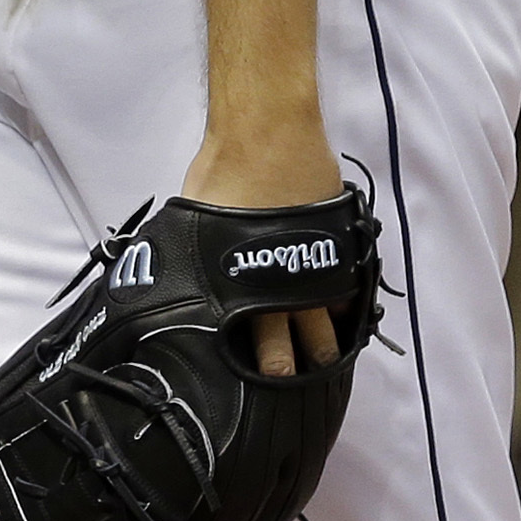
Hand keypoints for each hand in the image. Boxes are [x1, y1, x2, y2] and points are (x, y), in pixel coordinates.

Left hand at [182, 124, 348, 376]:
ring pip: (325, 322)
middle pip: (290, 340)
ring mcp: (314, 268)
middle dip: (287, 363)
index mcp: (241, 284)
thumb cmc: (223, 175)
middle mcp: (281, 285)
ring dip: (323, 343)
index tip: (249, 374)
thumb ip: (195, 252)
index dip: (251, 356)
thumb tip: (175, 267)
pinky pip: (346, 288)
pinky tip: (344, 319)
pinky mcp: (338, 248)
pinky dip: (345, 304)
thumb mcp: (194, 221)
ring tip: (324, 364)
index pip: (249, 336)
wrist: (267, 139)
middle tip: (286, 381)